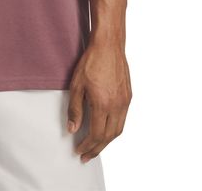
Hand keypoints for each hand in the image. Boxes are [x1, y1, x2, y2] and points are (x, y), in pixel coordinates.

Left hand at [66, 42, 131, 162]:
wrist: (109, 45)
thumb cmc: (91, 62)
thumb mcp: (76, 85)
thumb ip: (75, 109)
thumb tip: (72, 129)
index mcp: (102, 104)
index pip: (95, 134)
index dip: (87, 146)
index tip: (78, 151)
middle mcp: (116, 106)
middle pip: (108, 137)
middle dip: (96, 149)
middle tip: (86, 155)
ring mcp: (125, 102)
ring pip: (118, 130)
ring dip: (107, 141)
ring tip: (96, 146)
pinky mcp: (128, 96)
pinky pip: (123, 119)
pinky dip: (114, 129)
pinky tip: (106, 129)